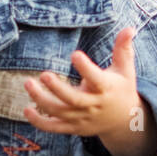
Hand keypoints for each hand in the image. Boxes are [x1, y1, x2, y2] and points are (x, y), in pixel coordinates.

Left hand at [22, 27, 140, 136]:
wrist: (123, 121)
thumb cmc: (121, 89)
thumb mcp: (125, 69)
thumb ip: (123, 49)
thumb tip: (129, 28)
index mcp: (106, 89)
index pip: (96, 79)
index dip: (86, 68)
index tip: (75, 54)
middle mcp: (93, 105)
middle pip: (73, 100)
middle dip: (57, 88)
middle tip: (43, 74)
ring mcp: (82, 118)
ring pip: (60, 112)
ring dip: (42, 100)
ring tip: (28, 83)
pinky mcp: (73, 127)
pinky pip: (54, 127)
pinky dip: (39, 122)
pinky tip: (26, 110)